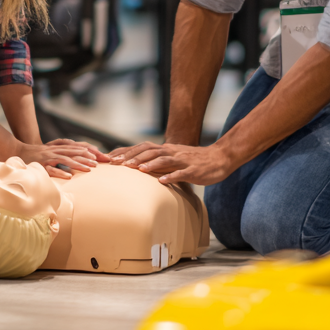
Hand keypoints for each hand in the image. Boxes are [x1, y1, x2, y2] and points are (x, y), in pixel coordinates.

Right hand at [19, 139, 106, 178]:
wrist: (16, 151)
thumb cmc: (34, 155)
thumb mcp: (49, 152)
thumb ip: (60, 154)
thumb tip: (73, 162)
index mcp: (57, 148)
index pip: (76, 148)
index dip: (87, 151)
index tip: (99, 156)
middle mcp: (54, 150)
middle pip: (73, 152)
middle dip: (86, 157)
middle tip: (98, 163)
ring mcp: (47, 157)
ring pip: (65, 159)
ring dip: (77, 164)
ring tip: (88, 169)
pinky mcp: (40, 165)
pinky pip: (52, 169)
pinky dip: (60, 172)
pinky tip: (69, 176)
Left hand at [110, 141, 232, 185]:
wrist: (219, 158)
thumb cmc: (194, 161)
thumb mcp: (174, 160)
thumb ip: (159, 163)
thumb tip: (140, 171)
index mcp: (165, 149)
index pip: (141, 148)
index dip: (125, 151)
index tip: (110, 158)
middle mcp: (171, 152)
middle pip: (148, 150)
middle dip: (132, 157)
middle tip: (117, 164)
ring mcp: (182, 160)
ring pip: (162, 159)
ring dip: (149, 163)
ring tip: (136, 170)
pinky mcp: (193, 170)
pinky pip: (181, 173)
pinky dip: (171, 176)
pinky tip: (162, 181)